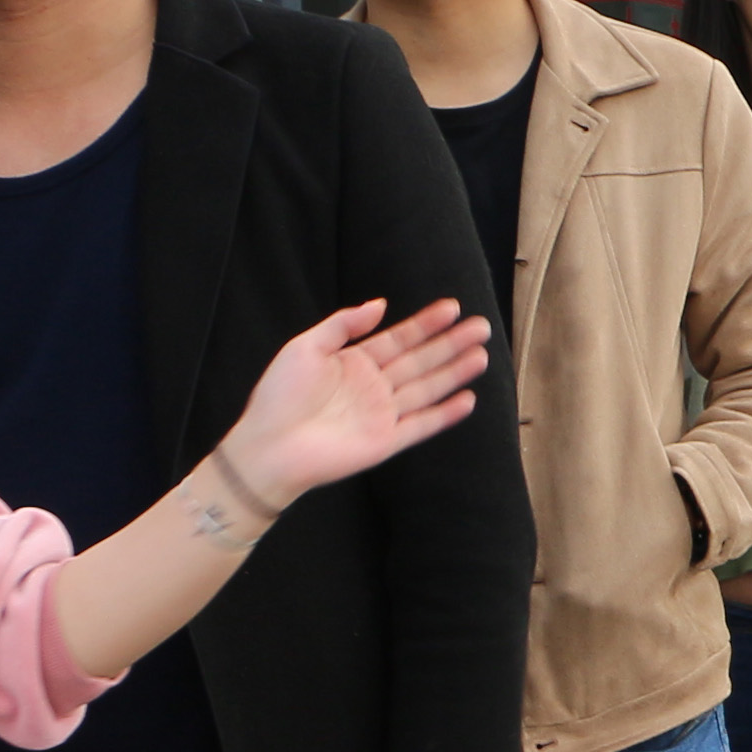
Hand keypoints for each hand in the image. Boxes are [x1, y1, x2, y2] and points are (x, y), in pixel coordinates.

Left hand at [220, 299, 490, 512]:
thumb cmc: (280, 395)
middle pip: (421, 360)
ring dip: (454, 372)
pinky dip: (445, 414)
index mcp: (355, 362)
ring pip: (428, 389)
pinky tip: (467, 399)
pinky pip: (423, 425)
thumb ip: (344, 324)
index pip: (399, 338)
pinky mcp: (387, 441)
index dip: (426, 323)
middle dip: (451, 343)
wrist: (270, 447)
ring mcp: (383, 414)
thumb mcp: (306, 346)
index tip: (452, 307)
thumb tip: (381, 304)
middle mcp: (374, 386)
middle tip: (481, 326)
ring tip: (481, 355)